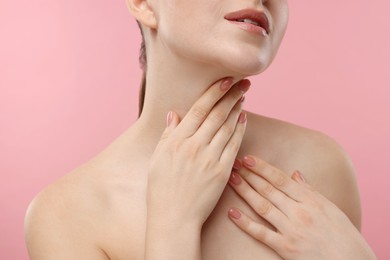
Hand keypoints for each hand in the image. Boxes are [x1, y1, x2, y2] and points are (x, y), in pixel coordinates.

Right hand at [147, 78, 249, 227]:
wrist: (174, 218)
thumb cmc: (161, 189)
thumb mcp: (157, 159)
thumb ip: (167, 134)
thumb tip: (175, 114)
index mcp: (176, 141)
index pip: (199, 110)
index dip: (213, 93)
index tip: (225, 80)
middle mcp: (194, 146)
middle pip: (216, 114)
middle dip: (231, 95)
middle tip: (242, 83)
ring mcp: (209, 158)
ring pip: (227, 127)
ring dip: (237, 109)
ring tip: (244, 96)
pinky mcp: (222, 171)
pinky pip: (233, 145)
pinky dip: (240, 130)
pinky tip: (243, 118)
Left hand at [227, 155, 376, 259]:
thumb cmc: (343, 235)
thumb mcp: (331, 208)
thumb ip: (310, 190)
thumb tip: (296, 173)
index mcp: (311, 200)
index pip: (280, 179)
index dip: (262, 168)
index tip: (248, 158)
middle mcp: (299, 212)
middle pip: (268, 189)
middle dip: (249, 175)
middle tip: (234, 164)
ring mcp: (291, 230)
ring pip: (262, 206)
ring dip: (245, 191)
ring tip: (231, 180)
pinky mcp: (285, 248)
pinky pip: (261, 233)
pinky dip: (245, 223)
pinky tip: (232, 213)